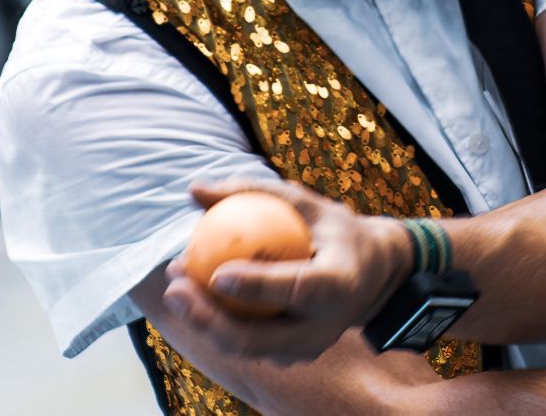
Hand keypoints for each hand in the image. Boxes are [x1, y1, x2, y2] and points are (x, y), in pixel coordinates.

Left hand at [159, 179, 412, 365]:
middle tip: (174, 287)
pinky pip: (246, 345)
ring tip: (174, 287)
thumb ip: (254, 192)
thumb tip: (193, 189)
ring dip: (202, 323)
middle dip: (208, 320)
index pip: (296, 289)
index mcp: (339, 284)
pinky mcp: (291, 356)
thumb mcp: (307, 202)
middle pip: (258, 338)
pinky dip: (214, 323)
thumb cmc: (334, 230)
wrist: (371, 276)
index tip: (215, 273)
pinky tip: (190, 296)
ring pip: (245, 348)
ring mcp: (307, 349)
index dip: (256, 287)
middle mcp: (323, 327)